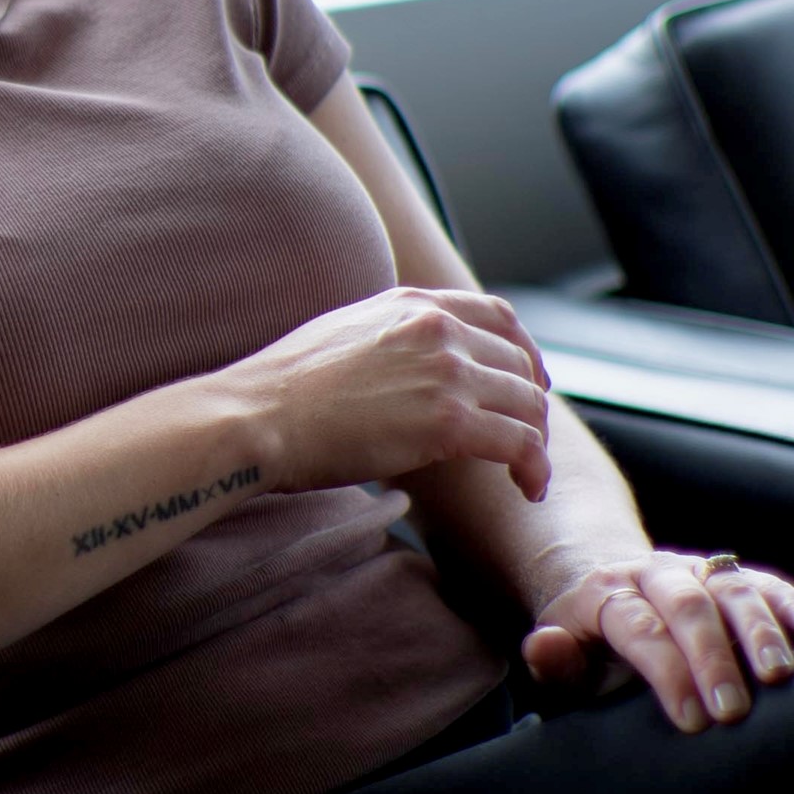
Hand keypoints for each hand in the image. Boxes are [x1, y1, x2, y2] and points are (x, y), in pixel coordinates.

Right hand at [223, 287, 552, 503]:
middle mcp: (438, 328)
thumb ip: (390, 340)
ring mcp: (447, 372)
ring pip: (528, 404)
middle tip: (525, 438)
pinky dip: (533, 468)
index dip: (525, 353)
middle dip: (531, 404)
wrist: (257, 417)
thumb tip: (410, 371)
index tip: (527, 383)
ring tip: (526, 473)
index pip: (499, 317)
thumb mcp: (344, 335)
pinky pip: (519, 443)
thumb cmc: (283, 391)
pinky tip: (528, 489)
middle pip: (520, 364)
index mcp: (412, 304)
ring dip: (535, 440)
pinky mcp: (449, 421)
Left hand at [523, 552, 793, 734]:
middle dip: (713, 658)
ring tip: (780, 675)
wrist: (609, 595)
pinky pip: (766, 583)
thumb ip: (555, 662)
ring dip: (760, 631)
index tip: (692, 719)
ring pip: (732, 589)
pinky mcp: (732, 576)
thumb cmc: (590, 648)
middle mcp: (654, 573)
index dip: (666, 672)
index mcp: (606, 593)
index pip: (638, 627)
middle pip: (688, 605)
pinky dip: (793, 603)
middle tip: (734, 710)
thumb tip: (544, 645)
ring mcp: (697, 570)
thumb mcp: (564, 662)